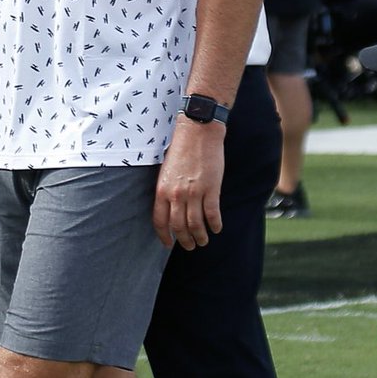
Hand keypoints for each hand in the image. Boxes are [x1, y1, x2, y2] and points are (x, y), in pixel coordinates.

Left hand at [152, 117, 224, 250]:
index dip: (164, 236)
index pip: (160, 221)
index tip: (168, 244)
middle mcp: (176, 194)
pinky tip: (216, 228)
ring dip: (200, 237)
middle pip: (178, 227)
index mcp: (162, 190)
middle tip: (190, 246)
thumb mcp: (166, 171)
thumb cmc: (181, 149)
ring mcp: (194, 192)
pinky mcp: (211, 188)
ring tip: (203, 241)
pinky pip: (212, 214)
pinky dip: (215, 225)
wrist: (198, 132)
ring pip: (196, 225)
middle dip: (184, 241)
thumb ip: (167, 191)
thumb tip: (170, 210)